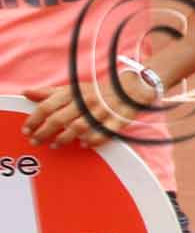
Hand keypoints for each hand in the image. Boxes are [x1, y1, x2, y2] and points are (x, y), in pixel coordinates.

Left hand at [23, 80, 142, 148]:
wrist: (130, 88)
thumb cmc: (97, 91)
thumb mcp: (73, 88)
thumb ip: (49, 93)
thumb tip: (27, 93)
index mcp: (74, 92)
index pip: (48, 106)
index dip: (34, 119)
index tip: (26, 129)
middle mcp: (86, 101)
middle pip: (59, 119)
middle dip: (44, 132)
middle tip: (35, 140)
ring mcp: (102, 111)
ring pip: (78, 128)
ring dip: (64, 139)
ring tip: (54, 144)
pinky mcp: (116, 120)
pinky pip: (102, 134)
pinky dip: (91, 141)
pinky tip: (83, 144)